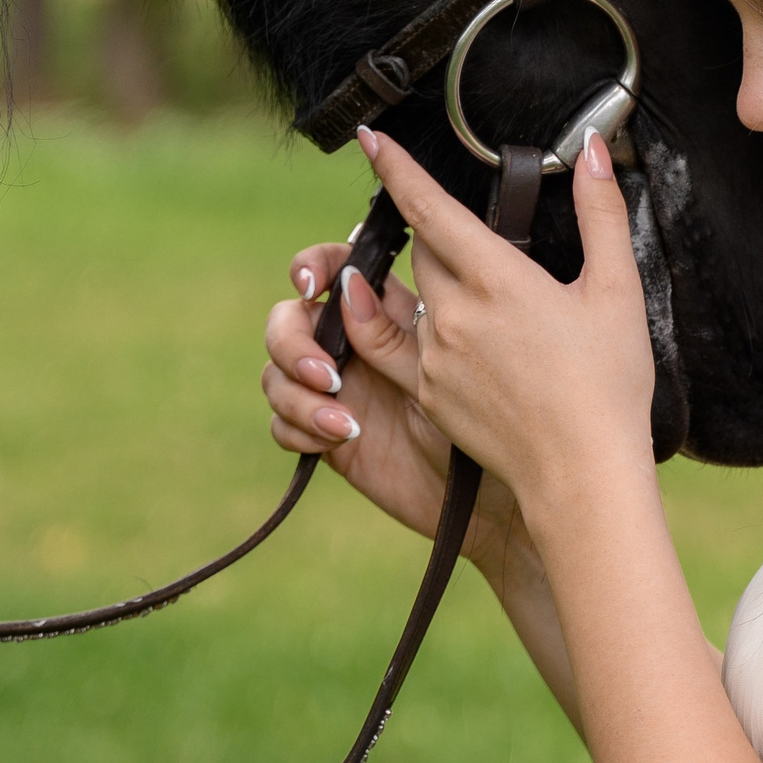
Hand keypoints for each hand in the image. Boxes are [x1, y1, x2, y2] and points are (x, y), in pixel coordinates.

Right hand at [261, 243, 532, 587]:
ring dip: (295, 395)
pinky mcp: (323, 435)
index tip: (311, 285)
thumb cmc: (486, 420)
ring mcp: (333, 390)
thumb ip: (389, 331)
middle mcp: (351, 344)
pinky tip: (337, 440)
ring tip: (342, 423)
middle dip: (292, 343)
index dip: (311, 266)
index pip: (333, 268)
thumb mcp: (438, 369)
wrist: (486, 496)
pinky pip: (281, 424)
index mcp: (385, 311)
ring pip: (276, 373)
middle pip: (288, 318)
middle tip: (327, 376)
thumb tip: (348, 284)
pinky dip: (297, 428)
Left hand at [355, 125, 657, 521]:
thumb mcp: (616, 290)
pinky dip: (411, 329)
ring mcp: (434, 358)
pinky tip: (443, 337)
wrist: (582, 475)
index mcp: (498, 280)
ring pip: (412, 296)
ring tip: (468, 296)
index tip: (368, 139)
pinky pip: (400, 346)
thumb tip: (596, 149)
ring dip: (428, 283)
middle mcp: (454, 315)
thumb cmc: (609, 385)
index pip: (429, 209)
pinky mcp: (428, 396)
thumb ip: (601, 213)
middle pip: (422, 250)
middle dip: (437, 233)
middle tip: (470, 238)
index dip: (395, 169)